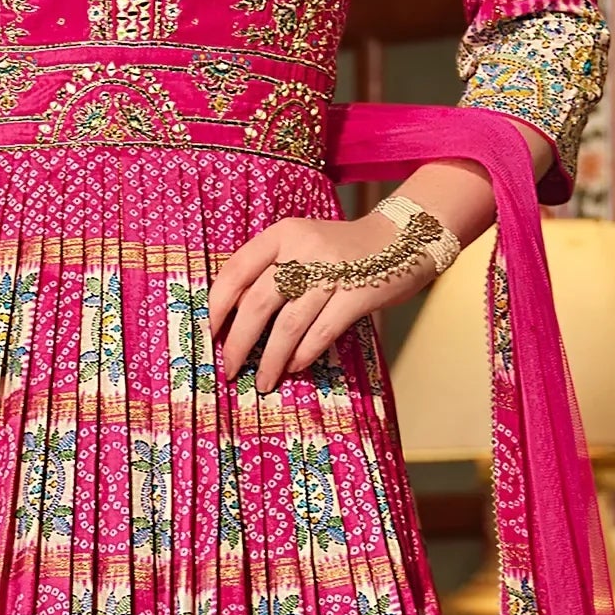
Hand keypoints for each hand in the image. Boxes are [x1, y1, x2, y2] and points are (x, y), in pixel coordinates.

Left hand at [206, 210, 438, 392]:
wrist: (404, 237)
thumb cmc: (344, 250)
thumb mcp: (303, 245)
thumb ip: (273, 270)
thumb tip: (237, 319)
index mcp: (282, 234)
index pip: (236, 270)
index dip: (218, 306)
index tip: (210, 333)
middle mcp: (304, 249)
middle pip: (257, 303)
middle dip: (239, 342)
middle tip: (229, 368)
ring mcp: (333, 271)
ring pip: (289, 324)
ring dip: (271, 358)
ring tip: (264, 381)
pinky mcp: (358, 293)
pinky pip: (322, 331)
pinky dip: (304, 353)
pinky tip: (294, 367)